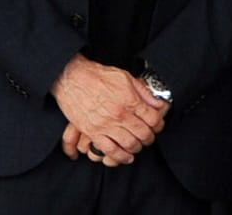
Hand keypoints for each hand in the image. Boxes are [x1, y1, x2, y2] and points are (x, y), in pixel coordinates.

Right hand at [51, 54, 166, 163]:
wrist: (72, 77)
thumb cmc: (97, 76)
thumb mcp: (125, 77)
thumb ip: (143, 92)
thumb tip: (158, 104)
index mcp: (129, 100)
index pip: (153, 119)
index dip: (159, 125)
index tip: (158, 126)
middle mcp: (119, 114)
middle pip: (143, 134)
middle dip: (149, 139)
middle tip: (148, 138)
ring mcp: (106, 125)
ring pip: (129, 145)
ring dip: (136, 148)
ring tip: (137, 146)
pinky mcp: (92, 132)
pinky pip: (109, 150)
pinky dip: (119, 156)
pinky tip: (125, 157)